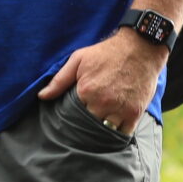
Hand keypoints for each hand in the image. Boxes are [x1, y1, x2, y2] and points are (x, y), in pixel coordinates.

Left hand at [38, 29, 166, 133]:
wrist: (140, 47)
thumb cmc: (107, 53)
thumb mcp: (78, 59)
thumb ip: (59, 80)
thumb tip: (42, 96)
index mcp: (86, 91)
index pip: (73, 115)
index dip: (72, 117)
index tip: (72, 117)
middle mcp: (102, 103)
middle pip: (89, 125)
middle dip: (86, 125)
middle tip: (85, 123)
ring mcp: (120, 109)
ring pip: (105, 131)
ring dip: (101, 131)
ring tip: (98, 127)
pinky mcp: (135, 113)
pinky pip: (123, 134)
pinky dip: (118, 134)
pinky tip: (113, 130)